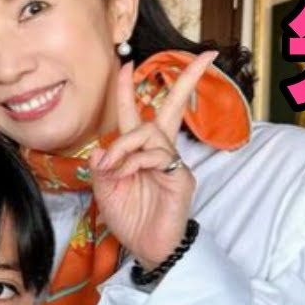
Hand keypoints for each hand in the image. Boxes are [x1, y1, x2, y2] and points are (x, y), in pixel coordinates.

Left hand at [89, 52, 216, 268]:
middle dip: (188, 79)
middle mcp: (158, 152)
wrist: (146, 248)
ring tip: (112, 167)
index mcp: (139, 152)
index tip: (127, 65)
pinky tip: (125, 175)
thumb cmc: (130, 218)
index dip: (130, 90)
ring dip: (124, 144)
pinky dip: (135, 161)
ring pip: (150, 131)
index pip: (136, 114)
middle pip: (173, 108)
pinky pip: (158, 155)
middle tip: (204, 56)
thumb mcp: (105, 191)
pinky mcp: (180, 176)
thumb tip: (100, 149)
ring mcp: (172, 163)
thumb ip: (102, 167)